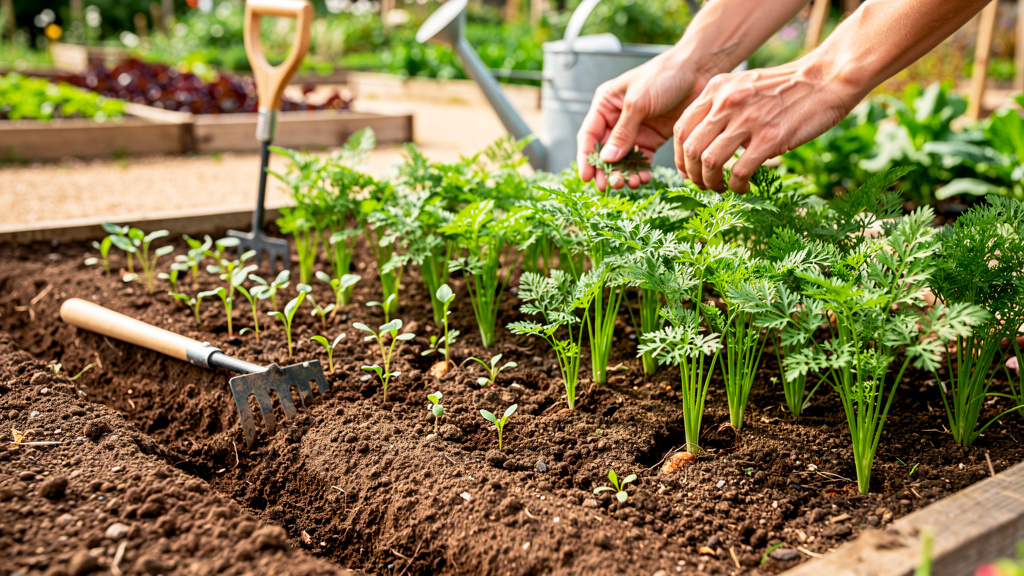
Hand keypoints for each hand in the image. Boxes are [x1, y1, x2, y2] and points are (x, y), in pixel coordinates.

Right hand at [577, 51, 705, 190]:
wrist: (698, 71)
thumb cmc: (664, 76)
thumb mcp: (638, 102)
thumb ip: (623, 132)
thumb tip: (606, 159)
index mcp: (606, 105)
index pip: (589, 135)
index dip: (586, 157)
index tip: (587, 177)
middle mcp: (617, 119)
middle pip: (604, 151)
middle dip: (606, 170)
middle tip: (609, 186)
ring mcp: (635, 130)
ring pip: (623, 159)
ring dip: (624, 173)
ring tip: (630, 183)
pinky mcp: (652, 138)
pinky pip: (641, 160)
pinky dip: (640, 171)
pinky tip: (643, 178)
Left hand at [673, 61, 852, 192]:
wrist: (827, 78)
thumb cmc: (787, 86)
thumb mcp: (744, 85)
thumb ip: (722, 107)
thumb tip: (704, 141)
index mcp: (717, 90)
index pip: (681, 129)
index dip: (679, 156)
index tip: (688, 170)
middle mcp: (727, 103)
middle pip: (690, 149)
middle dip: (692, 174)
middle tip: (703, 184)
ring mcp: (747, 120)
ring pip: (709, 162)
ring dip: (711, 183)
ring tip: (721, 189)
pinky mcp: (770, 138)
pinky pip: (739, 172)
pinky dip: (736, 186)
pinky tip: (743, 188)